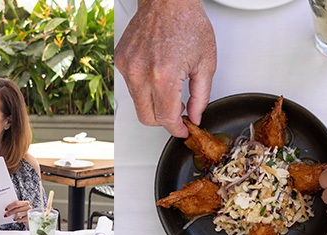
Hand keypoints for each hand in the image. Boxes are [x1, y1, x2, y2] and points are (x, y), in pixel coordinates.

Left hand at [4, 200, 31, 226]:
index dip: (10, 206)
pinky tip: (18, 220)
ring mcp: (29, 213)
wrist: (31, 220)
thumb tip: (7, 209)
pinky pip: (20, 219)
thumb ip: (16, 208)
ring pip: (18, 214)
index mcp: (25, 203)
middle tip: (5, 215)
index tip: (6, 209)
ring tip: (14, 218)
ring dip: (15, 217)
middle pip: (16, 209)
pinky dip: (18, 220)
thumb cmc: (24, 214)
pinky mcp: (29, 218)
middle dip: (10, 212)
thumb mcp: (20, 209)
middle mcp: (28, 207)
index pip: (16, 203)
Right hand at [115, 0, 216, 137]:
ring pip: (137, 103)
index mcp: (163, 75)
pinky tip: (155, 73)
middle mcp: (140, 73)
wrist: (167, 1)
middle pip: (147, 117)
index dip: (176, 129)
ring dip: (153, 103)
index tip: (181, 129)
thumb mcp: (206, 62)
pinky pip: (130, 85)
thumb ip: (201, 95)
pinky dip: (143, 86)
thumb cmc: (187, 23)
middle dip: (163, 121)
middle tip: (177, 113)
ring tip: (168, 89)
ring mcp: (127, 67)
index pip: (165, 118)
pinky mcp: (120, 61)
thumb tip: (195, 116)